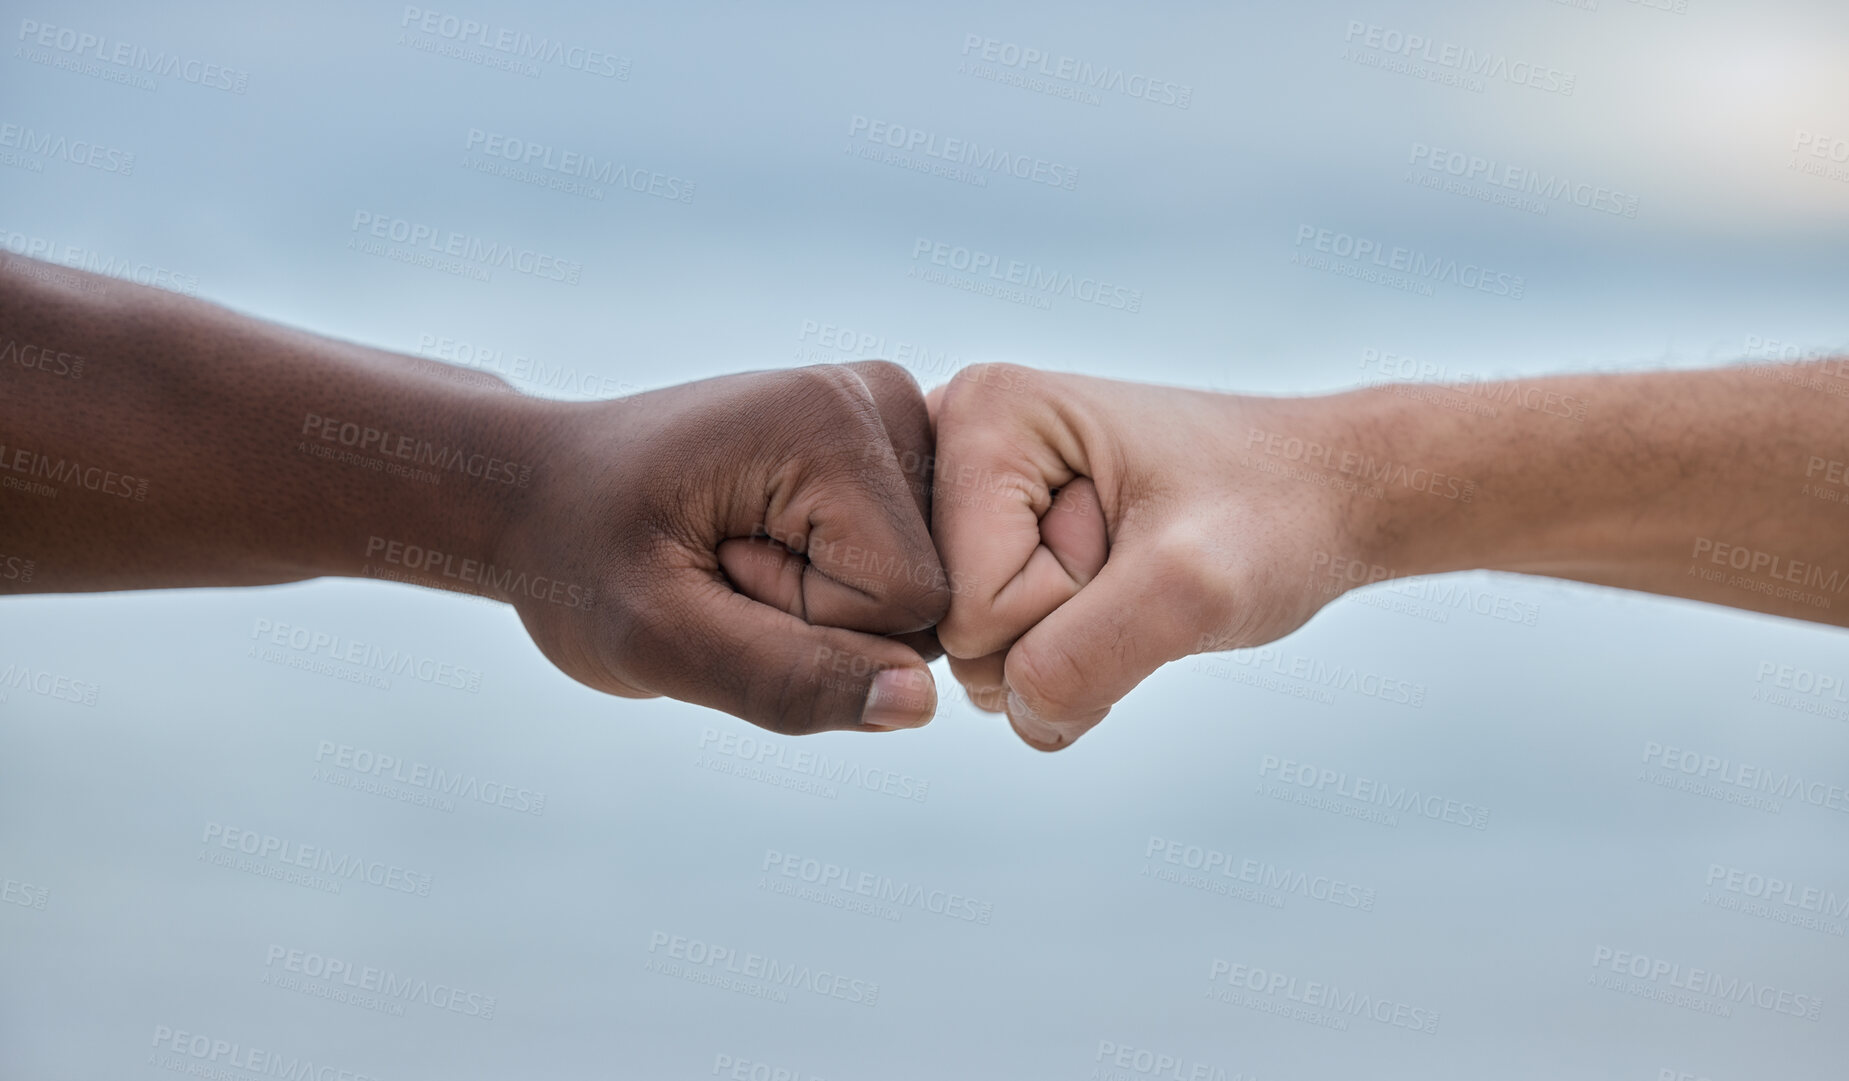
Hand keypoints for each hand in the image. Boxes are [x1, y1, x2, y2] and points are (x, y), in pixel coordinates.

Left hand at [500, 362, 948, 734]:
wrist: (540, 492)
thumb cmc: (577, 559)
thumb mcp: (655, 639)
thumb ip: (787, 677)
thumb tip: (921, 702)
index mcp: (831, 422)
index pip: (910, 603)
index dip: (810, 626)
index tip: (717, 576)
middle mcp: (880, 397)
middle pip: (932, 592)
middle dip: (825, 617)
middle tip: (719, 570)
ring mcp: (889, 414)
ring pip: (927, 588)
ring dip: (829, 606)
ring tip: (733, 558)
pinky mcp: (886, 444)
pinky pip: (910, 570)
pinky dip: (840, 586)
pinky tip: (767, 546)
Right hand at [928, 364, 1358, 749]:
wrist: (1324, 495)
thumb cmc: (1274, 513)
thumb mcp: (1191, 590)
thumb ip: (1083, 659)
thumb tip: (1018, 714)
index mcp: (982, 412)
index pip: (965, 605)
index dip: (1061, 608)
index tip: (1132, 546)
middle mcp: (954, 440)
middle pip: (955, 630)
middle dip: (1056, 628)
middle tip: (1134, 560)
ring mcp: (969, 492)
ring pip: (974, 650)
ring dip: (1067, 639)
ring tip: (1129, 566)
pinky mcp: (992, 535)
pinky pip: (996, 648)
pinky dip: (1066, 645)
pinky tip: (1112, 586)